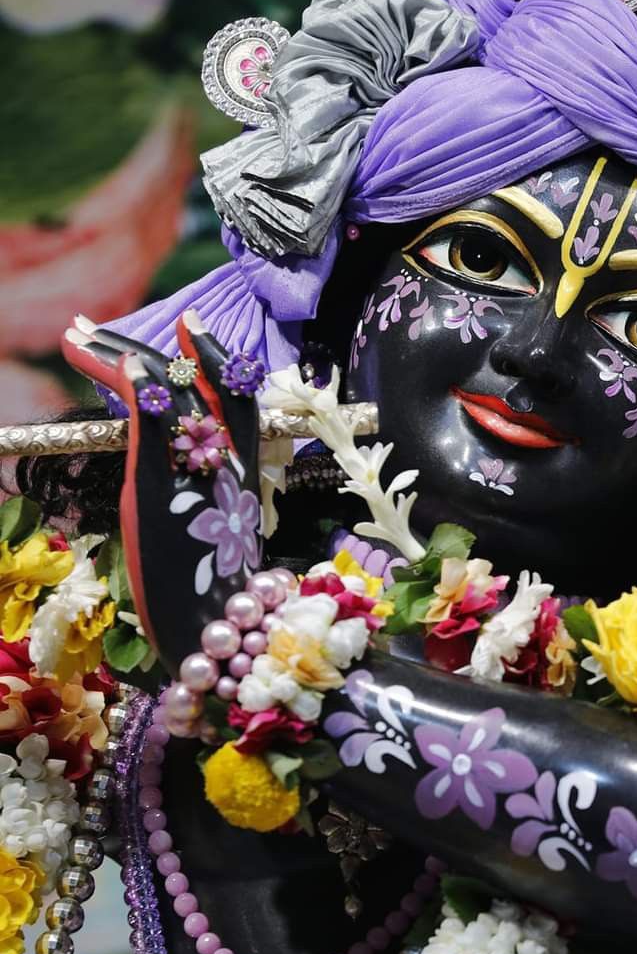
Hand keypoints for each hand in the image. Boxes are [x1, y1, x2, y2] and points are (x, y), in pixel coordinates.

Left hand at [62, 311, 262, 677]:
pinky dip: (132, 384)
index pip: (235, 392)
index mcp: (245, 469)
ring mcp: (196, 470)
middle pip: (195, 379)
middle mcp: (227, 460)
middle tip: (94, 325)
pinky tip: (110, 364)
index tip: (187, 322)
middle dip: (142, 344)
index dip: (211, 354)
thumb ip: (208, 489)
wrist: (216, 631)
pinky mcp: (159, 487)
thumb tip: (183, 468)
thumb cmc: (216, 592)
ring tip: (74, 334)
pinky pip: (149, 420)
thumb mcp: (215, 531)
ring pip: (165, 390)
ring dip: (117, 354)